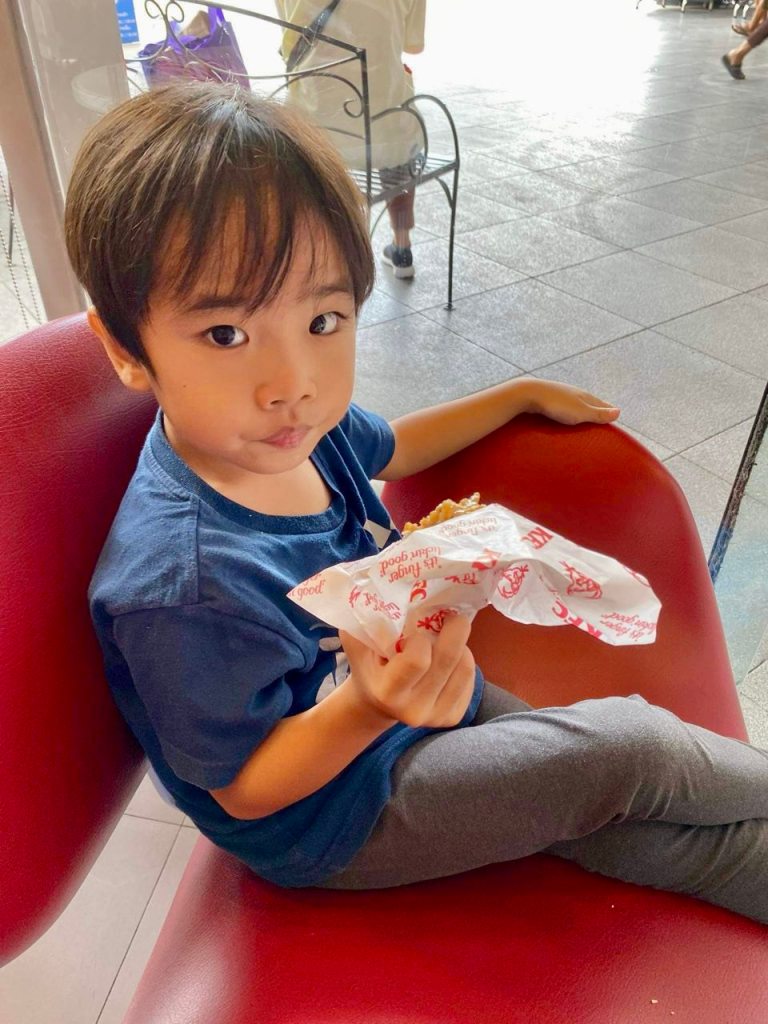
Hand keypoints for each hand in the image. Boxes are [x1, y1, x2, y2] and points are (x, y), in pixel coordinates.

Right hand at [339, 613, 475, 729]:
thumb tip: (378, 600)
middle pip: (449, 659)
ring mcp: (436, 716)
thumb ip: (364, 624)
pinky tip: (448, 660)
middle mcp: (414, 709)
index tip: (414, 633)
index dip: (420, 639)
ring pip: (465, 666)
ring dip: (461, 645)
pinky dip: (463, 661)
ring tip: (446, 639)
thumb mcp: (358, 646)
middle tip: (450, 615)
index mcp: (388, 692)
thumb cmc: (369, 666)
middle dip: (455, 628)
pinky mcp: (453, 717)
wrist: (376, 703)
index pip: (418, 659)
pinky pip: (471, 679)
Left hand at [524, 379, 619, 425]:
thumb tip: (619, 412)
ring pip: (576, 403)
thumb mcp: (580, 413)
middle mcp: (574, 393)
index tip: (615, 418)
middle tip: (603, 419)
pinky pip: (563, 406)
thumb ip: (598, 414)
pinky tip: (564, 414)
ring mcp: (561, 394)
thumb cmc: (556, 405)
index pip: (602, 404)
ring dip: (582, 410)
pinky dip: (568, 411)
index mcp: (584, 396)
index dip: (609, 412)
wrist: (528, 393)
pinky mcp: (548, 398)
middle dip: (597, 410)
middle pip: (590, 402)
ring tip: (585, 418)